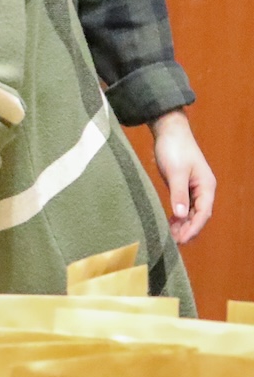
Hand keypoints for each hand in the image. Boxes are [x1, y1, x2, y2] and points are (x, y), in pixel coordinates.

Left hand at [149, 111, 217, 243]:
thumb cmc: (174, 149)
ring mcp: (193, 189)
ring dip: (183, 225)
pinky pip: (183, 207)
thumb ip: (178, 194)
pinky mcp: (183, 187)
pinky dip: (178, 217)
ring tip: (170, 238)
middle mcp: (203, 189)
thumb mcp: (176, 172)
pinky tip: (169, 225)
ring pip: (191, 213)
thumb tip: (181, 215)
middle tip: (173, 243)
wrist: (169, 132)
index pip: (203, 213)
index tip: (182, 240)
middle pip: (199, 216)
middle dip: (188, 230)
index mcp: (206, 186)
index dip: (194, 228)